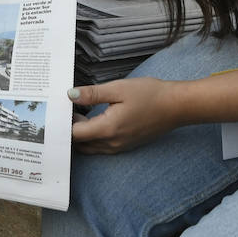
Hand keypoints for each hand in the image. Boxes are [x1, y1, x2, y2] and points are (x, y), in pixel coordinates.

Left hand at [67, 77, 181, 153]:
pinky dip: (93, 137)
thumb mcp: (118, 89)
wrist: (176, 106)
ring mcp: (120, 147)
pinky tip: (94, 119)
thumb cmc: (150, 94)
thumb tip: (70, 95)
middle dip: (71, 129)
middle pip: (80, 144)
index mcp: (108, 129)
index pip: (75, 134)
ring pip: (90, 147)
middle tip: (67, 110)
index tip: (61, 108)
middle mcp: (112, 143)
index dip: (64, 122)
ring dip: (82, 134)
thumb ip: (92, 94)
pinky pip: (102, 147)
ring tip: (79, 113)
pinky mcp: (126, 145)